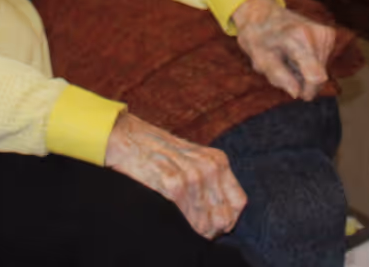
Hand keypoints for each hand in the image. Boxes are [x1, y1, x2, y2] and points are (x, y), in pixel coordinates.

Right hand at [104, 111, 246, 238]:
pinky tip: (166, 213)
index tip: (210, 224)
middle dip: (207, 228)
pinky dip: (174, 222)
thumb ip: (212, 185)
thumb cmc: (161, 156)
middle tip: (189, 225)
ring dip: (188, 228)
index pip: (238, 204)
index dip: (225, 220)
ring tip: (174, 218)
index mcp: (218, 162)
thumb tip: (223, 222)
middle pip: (222, 218)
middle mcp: (210, 167)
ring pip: (202, 223)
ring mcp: (192, 175)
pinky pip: (182, 218)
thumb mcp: (194, 162)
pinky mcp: (172, 183)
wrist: (130, 140)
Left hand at [231, 0, 336, 100]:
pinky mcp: (329, 34)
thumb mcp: (260, 59)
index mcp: (300, 38)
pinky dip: (309, 63)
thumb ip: (280, 77)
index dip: (307, 91)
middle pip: (320, 76)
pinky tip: (295, 54)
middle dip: (302, 79)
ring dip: (304, 72)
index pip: (316, 77)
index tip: (296, 92)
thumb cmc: (258, 35)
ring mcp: (325, 32)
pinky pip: (322, 62)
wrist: (263, 12)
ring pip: (322, 71)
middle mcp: (318, 33)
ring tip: (288, 59)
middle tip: (283, 68)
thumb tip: (297, 93)